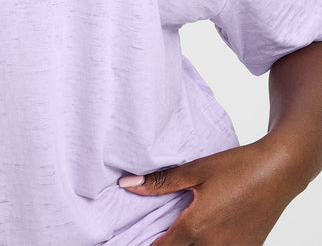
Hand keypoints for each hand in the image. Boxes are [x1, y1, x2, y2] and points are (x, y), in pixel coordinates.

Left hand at [118, 137, 303, 244]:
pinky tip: (204, 234)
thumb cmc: (237, 167)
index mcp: (197, 227)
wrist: (277, 171)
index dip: (147, 245)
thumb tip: (127, 184)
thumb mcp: (195, 170)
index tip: (134, 240)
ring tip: (179, 232)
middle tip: (159, 232)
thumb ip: (160, 182)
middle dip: (168, 245)